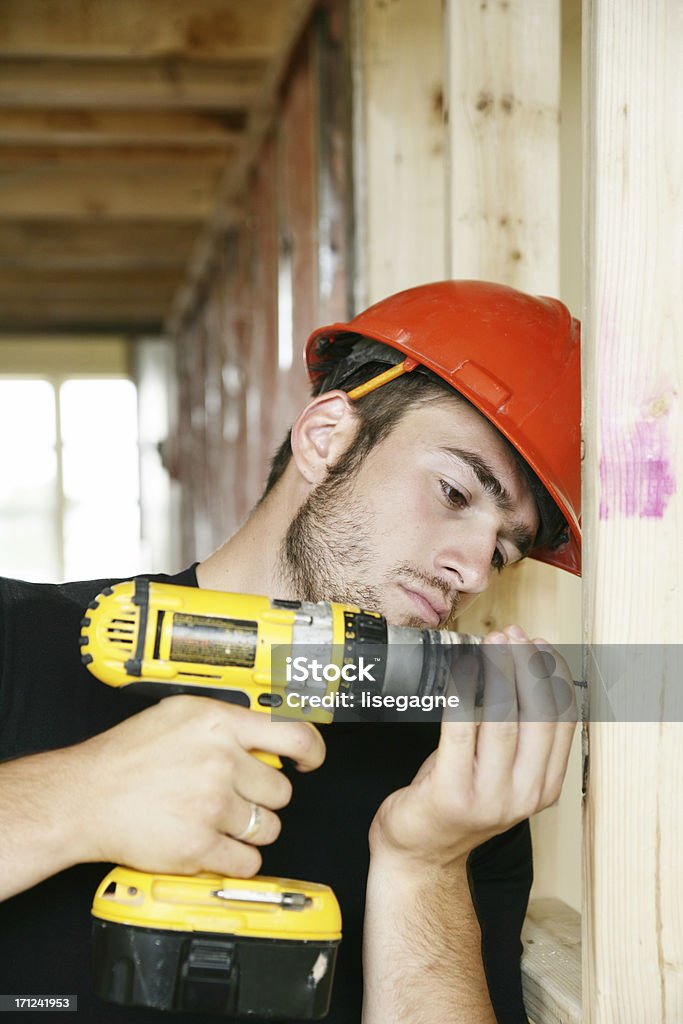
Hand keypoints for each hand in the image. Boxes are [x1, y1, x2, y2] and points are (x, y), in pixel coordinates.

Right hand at [71, 696, 324, 876]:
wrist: (85, 796)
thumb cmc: (127, 756)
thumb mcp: (180, 714)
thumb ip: (227, 721)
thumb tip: (267, 735)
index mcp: (219, 723)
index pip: (294, 733)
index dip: (312, 751)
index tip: (310, 761)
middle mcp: (220, 762)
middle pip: (280, 790)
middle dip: (262, 796)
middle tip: (235, 795)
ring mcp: (212, 805)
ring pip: (268, 827)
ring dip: (251, 829)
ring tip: (218, 819)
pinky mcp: (200, 846)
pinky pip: (248, 861)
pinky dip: (236, 859)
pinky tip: (214, 843)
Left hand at [369, 626, 575, 868]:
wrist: (420, 855)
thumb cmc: (457, 801)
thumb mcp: (500, 770)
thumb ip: (518, 733)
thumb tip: (525, 667)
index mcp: (544, 787)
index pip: (562, 721)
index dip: (553, 676)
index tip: (540, 645)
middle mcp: (523, 795)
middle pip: (536, 716)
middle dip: (526, 666)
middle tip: (512, 635)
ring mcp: (488, 798)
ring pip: (502, 720)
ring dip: (498, 673)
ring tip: (490, 644)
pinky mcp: (451, 794)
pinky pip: (459, 730)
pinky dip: (463, 693)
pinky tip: (461, 669)